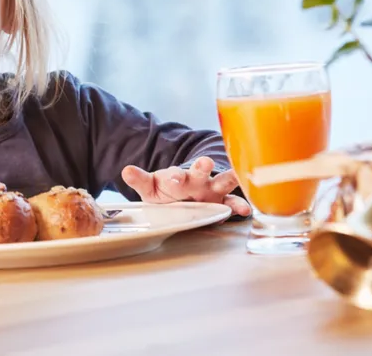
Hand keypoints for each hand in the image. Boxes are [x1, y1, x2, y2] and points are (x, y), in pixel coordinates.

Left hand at [121, 157, 250, 216]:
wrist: (181, 193)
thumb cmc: (166, 190)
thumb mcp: (150, 187)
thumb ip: (140, 180)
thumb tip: (125, 171)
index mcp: (177, 176)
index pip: (175, 174)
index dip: (175, 176)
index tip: (174, 177)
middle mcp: (196, 179)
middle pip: (200, 171)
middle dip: (202, 167)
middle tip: (205, 162)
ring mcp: (211, 189)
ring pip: (222, 181)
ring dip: (229, 178)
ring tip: (236, 175)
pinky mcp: (222, 201)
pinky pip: (232, 202)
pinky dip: (239, 205)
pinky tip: (246, 210)